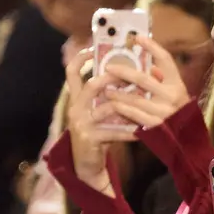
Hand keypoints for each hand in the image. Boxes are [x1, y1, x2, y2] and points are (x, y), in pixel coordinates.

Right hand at [65, 49, 137, 192]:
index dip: (81, 58)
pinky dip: (129, 131)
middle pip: (90, 86)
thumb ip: (107, 96)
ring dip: (126, 104)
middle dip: (111, 79)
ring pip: (106, 108)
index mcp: (76, 99)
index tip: (94, 48)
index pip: (71, 72)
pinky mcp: (90, 138)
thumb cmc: (98, 134)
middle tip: (129, 75)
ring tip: (142, 101)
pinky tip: (142, 130)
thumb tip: (129, 76)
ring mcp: (81, 124)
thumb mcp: (99, 112)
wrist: (86, 165)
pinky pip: (114, 131)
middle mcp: (75, 108)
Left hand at [102, 35, 192, 128]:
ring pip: (135, 98)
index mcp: (177, 82)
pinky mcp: (156, 125)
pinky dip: (123, 109)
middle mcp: (172, 95)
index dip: (152, 47)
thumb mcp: (174, 92)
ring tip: (105, 88)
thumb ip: (161, 78)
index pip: (165, 59)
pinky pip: (135, 115)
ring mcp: (164, 111)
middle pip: (143, 79)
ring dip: (118, 93)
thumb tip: (143, 60)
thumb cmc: (176, 110)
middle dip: (123, 72)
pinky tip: (113, 105)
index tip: (137, 37)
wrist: (187, 138)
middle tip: (108, 67)